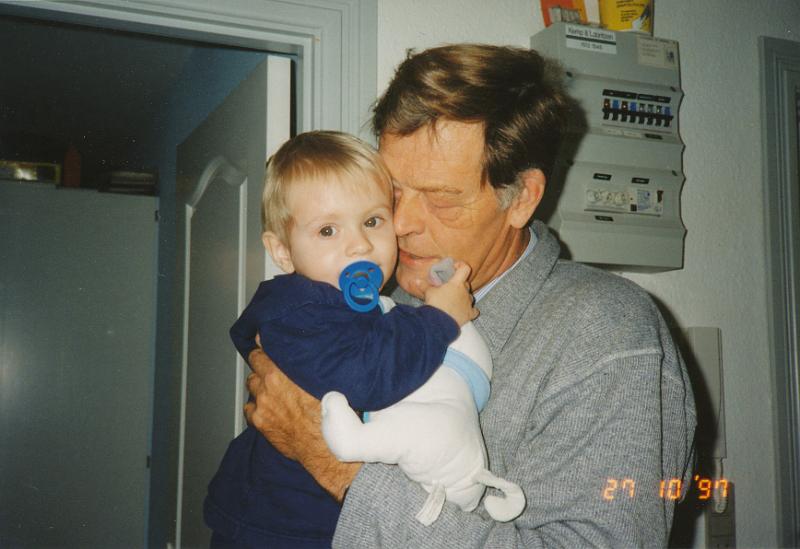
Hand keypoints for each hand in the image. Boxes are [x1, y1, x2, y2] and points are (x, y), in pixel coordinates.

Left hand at [244, 348, 360, 500]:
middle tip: (270, 367)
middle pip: (254, 367)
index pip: (261, 352)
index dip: (263, 348)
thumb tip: (306, 349)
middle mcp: (268, 388)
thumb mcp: (323, 380)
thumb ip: (307, 365)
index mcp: (281, 374)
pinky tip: (265, 406)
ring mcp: (261, 406)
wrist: (325, 445)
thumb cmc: (329, 412)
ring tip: (270, 388)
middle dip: (261, 365)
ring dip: (259, 385)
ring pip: (251, 386)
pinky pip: (249, 409)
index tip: (265, 345)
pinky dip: (255, 406)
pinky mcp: (260, 423)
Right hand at [423, 261, 477, 325]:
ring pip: (469, 296)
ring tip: (454, 300)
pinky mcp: (469, 314)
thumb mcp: (428, 293)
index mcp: (456, 283)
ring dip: (463, 297)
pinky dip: (470, 310)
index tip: (455, 268)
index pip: (464, 269)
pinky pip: (473, 310)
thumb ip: (424, 286)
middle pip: (465, 284)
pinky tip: (465, 311)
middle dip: (459, 284)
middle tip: (449, 287)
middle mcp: (465, 291)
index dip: (461, 266)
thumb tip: (416, 281)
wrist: (440, 322)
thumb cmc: (436, 304)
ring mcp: (468, 303)